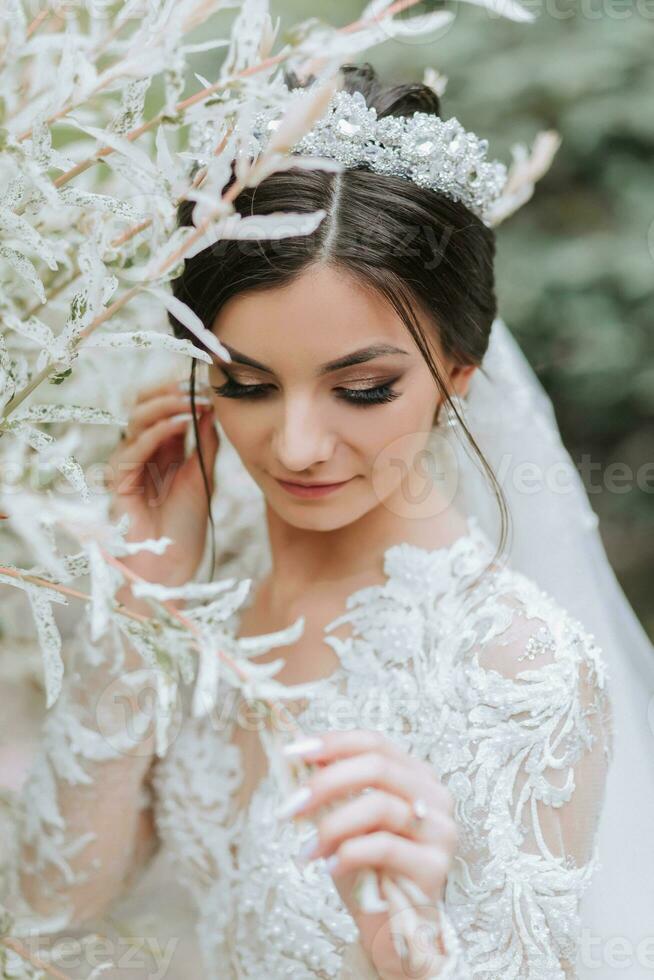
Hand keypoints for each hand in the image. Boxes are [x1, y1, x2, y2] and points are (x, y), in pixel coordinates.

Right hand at [105, 376, 218, 612]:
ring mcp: (128, 463)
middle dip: (169, 391)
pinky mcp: (119, 480)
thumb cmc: (186, 526)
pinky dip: (158, 432)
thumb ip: (206, 444)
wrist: (171, 565)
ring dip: (165, 405)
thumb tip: (211, 407)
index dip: (180, 390)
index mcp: (161, 448)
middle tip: (196, 385)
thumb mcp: (203, 476)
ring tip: (191, 400)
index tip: (207, 382)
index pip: (162, 406)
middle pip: (144, 405)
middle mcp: (141, 451)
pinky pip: (134, 447)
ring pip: (137, 419)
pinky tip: (181, 424)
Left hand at [278, 730, 458, 978]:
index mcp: (415, 776)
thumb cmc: (368, 871)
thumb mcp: (345, 821)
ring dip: (332, 825)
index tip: (293, 752)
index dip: (333, 742)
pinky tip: (330, 867)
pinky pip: (383, 846)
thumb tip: (298, 752)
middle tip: (291, 805)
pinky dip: (348, 853)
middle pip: (377, 766)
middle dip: (325, 782)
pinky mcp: (434, 866)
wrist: (393, 931)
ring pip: (379, 805)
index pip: (375, 743)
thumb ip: (333, 788)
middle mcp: (434, 796)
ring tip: (308, 849)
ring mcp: (439, 829)